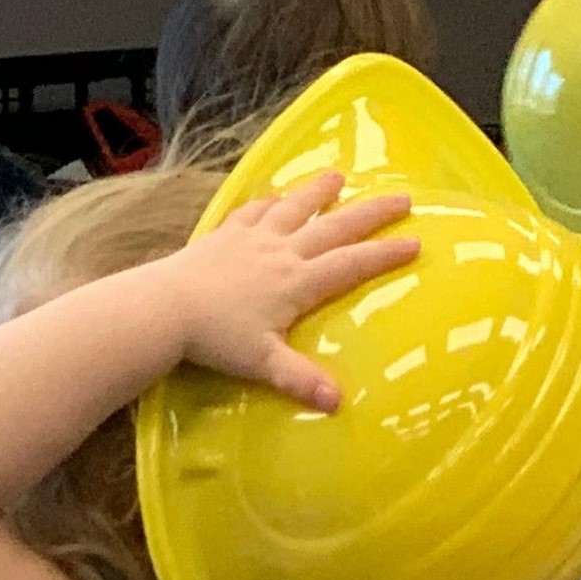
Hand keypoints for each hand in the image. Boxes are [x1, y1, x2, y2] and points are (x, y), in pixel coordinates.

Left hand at [155, 172, 417, 412]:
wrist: (164, 307)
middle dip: (371, 214)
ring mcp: (252, 238)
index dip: (384, 254)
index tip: (415, 241)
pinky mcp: (224, 234)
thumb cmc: (216, 338)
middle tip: (402, 197)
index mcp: (297, 283)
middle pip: (334, 228)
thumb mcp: (263, 364)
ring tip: (338, 176)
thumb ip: (302, 380)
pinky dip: (267, 202)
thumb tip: (339, 403)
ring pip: (293, 208)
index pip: (351, 265)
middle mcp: (281, 252)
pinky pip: (252, 211)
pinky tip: (272, 196)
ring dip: (318, 192)